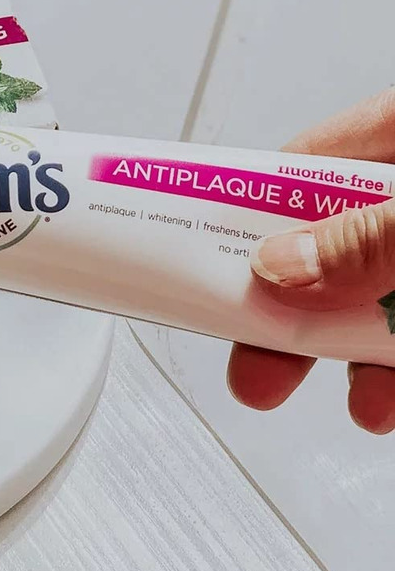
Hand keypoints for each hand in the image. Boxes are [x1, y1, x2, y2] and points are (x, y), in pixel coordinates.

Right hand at [229, 90, 394, 432]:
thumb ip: (369, 235)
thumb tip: (283, 266)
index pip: (294, 172)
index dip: (241, 219)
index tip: (195, 261)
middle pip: (327, 246)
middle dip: (289, 308)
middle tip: (251, 354)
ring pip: (376, 292)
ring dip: (352, 351)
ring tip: (351, 398)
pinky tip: (391, 391)